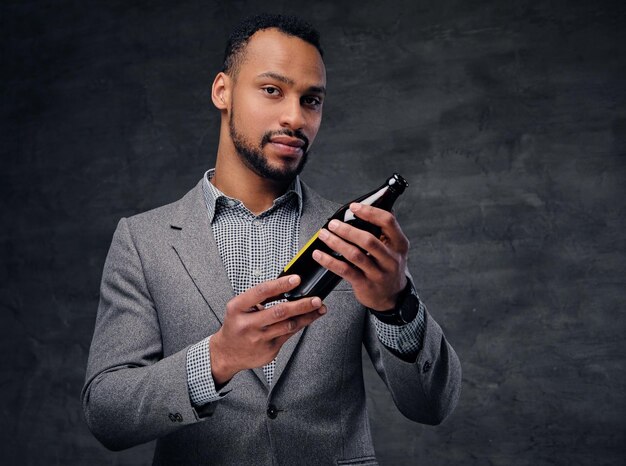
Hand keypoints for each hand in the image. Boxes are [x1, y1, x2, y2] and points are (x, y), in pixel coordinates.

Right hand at [210, 275, 325, 384]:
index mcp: (237, 308)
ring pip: (288, 325)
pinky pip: (289, 335)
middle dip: (301, 304)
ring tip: (318, 307)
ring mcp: (258, 339)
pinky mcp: (268, 350)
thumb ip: (260, 298)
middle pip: (279, 311)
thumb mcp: (240, 307)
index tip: (296, 279)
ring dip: (306, 316)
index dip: (281, 284)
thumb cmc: (236, 325)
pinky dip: (300, 325)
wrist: (227, 353)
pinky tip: (308, 318)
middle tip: (316, 298)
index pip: (262, 292)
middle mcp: (247, 324)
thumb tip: (287, 286)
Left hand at [313, 203, 408, 310]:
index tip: (354, 207)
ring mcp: (378, 273)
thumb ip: (384, 230)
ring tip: (324, 235)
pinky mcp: (365, 284)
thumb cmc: (388, 268)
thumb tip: (370, 207)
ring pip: (355, 255)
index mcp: (399, 244)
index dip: (370, 212)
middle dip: (347, 230)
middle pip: (368, 240)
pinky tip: (319, 255)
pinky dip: (329, 261)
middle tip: (333, 224)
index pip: (387, 222)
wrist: (392, 296)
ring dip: (336, 243)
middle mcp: (391, 259)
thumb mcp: (394, 249)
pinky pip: (345, 270)